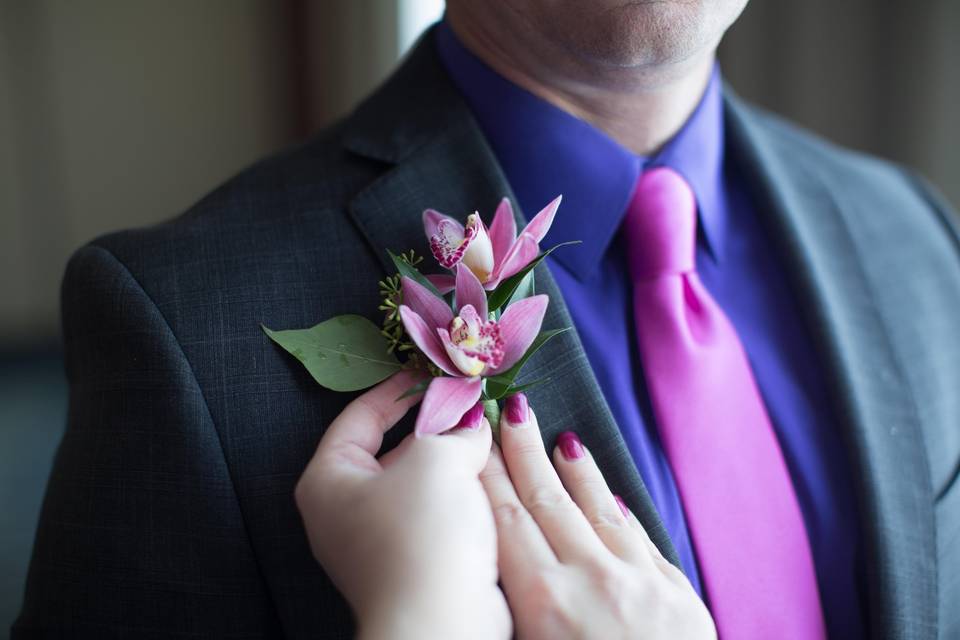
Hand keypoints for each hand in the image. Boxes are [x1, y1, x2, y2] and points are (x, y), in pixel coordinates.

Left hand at [294, 371, 509, 639]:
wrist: (441, 623)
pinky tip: (492, 474)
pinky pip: (436, 512)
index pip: (358, 416)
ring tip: (488, 431)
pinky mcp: (413, 563)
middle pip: (390, 448)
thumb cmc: (422, 535)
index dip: (396, 387)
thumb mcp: (436, 460)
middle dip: (434, 424)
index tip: (430, 371)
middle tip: (470, 400)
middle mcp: (344, 511)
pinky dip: (460, 492)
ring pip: (419, 482)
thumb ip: (455, 429)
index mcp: (328, 480)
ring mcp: (378, 541)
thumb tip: (474, 421)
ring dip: (453, 458)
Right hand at [481, 393, 715, 639]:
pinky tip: (617, 502)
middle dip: (527, 453)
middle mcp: (593, 579)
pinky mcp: (682, 600)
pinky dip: (625, 518)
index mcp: (545, 600)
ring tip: (565, 440)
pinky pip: (644, 545)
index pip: (509, 520)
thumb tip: (501, 564)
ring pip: (603, 513)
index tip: (478, 437)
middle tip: (514, 411)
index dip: (491, 476)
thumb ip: (514, 605)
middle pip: (550, 502)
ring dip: (580, 475)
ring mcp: (643, 584)